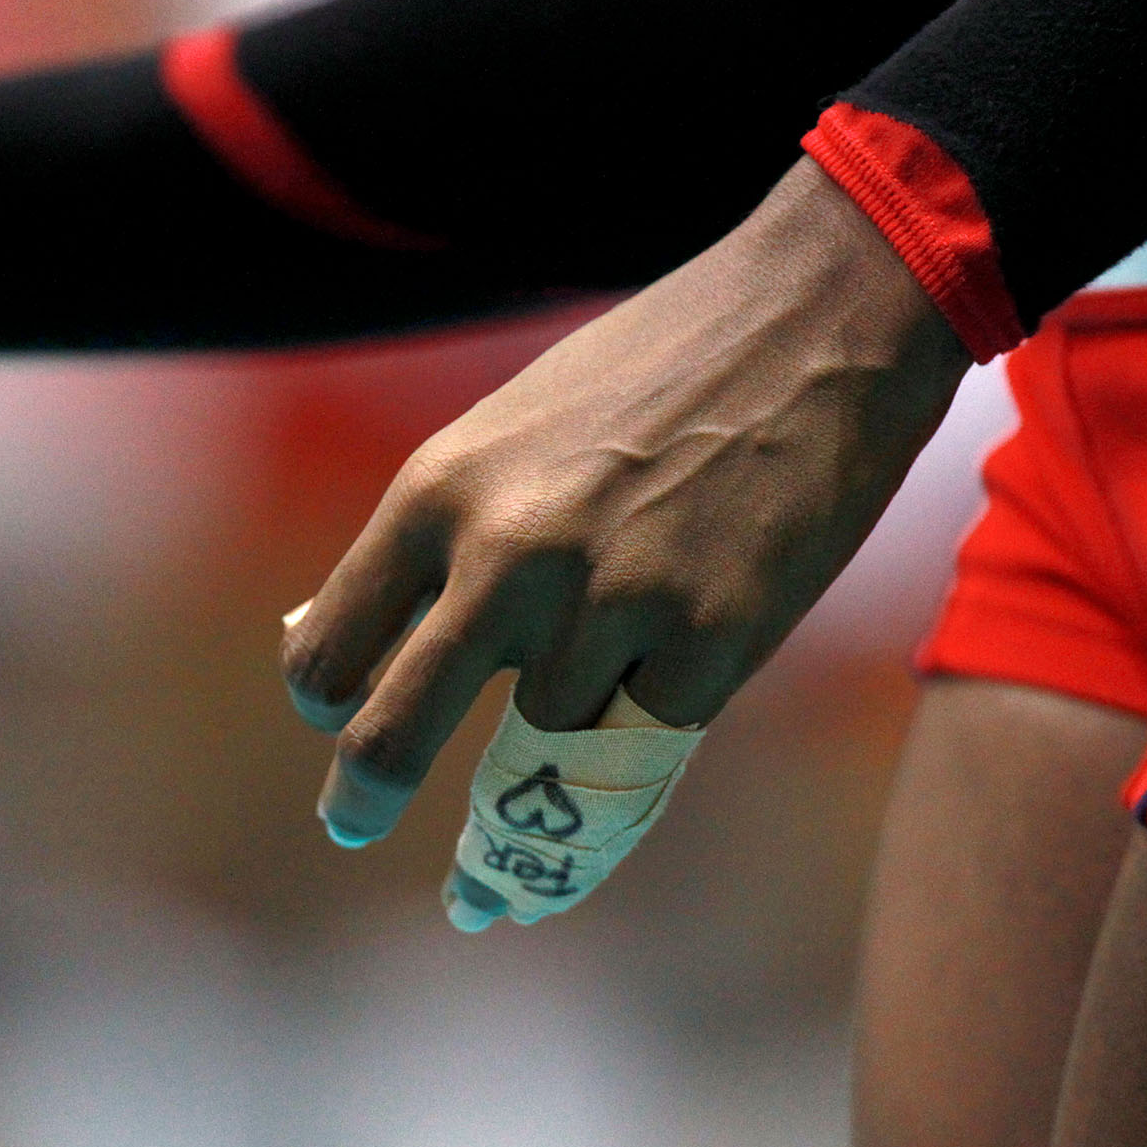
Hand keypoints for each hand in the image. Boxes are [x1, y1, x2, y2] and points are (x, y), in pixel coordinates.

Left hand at [281, 157, 971, 910]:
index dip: (331, 706)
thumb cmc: (658, 372)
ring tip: (543, 803)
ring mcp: (610, 605)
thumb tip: (332, 642)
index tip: (345, 728)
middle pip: (392, 737)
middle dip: (360, 800)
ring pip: (538, 756)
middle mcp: (507, 555)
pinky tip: (601, 810)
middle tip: (351, 828)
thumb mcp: (506, 434)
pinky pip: (637, 759)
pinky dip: (616, 786)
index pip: (329, 653)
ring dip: (541, 780)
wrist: (817, 318)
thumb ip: (433, 539)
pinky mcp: (712, 643)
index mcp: (439, 492)